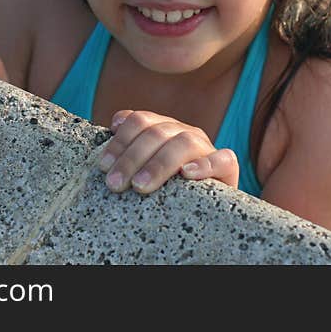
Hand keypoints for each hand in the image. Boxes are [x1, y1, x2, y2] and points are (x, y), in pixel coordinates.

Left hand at [98, 110, 238, 193]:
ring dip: (159, 163)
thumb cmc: (164, 192)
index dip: (119, 140)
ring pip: (184, 142)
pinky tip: (187, 175)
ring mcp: (207, 148)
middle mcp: (185, 132)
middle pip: (157, 132)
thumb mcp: (142, 172)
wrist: (203, 211)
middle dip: (131, 158)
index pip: (140, 120)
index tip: (103, 165)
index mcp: (164, 128)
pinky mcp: (227, 167)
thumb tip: (110, 137)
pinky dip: (205, 164)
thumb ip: (128, 154)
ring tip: (141, 185)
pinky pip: (223, 159)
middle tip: (114, 184)